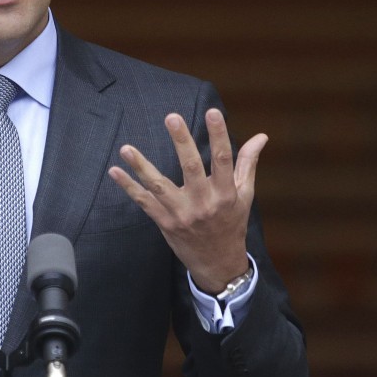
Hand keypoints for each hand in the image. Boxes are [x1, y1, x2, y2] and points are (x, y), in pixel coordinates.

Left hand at [107, 108, 265, 294]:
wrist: (218, 263)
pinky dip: (128, 187)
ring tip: (126, 148)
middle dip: (182, 142)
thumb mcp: (244, 195)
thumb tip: (261, 136)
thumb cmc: (232, 223)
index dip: (219, 135)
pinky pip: (144, 202)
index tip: (212, 112)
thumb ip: (247, 163)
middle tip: (172, 117)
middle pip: (191, 168)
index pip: (223, 159)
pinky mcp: (165, 222)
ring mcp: (182, 214)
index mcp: (225, 194)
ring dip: (141, 167)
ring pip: (159, 186)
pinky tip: (115, 171)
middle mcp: (203, 203)